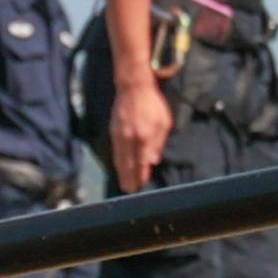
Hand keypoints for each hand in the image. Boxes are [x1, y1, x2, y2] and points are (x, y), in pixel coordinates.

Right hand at [109, 68, 169, 193]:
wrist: (133, 86)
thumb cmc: (153, 103)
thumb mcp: (164, 122)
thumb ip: (158, 143)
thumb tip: (153, 161)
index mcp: (144, 136)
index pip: (141, 162)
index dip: (141, 176)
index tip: (141, 185)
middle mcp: (129, 138)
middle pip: (128, 164)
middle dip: (130, 179)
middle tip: (131, 191)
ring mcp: (119, 135)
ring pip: (119, 159)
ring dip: (122, 173)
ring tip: (125, 184)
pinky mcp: (113, 130)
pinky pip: (115, 151)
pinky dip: (117, 161)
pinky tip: (119, 167)